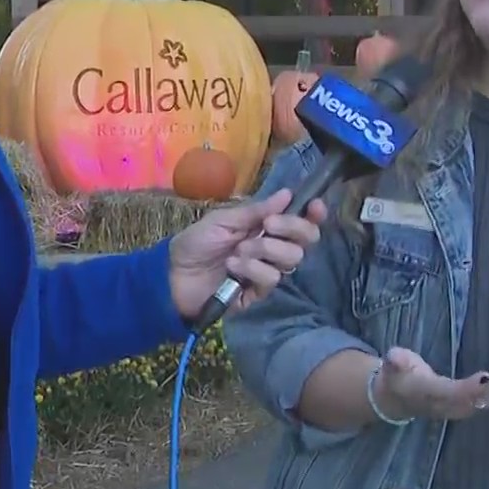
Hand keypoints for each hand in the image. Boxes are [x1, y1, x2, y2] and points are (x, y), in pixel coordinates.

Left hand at [166, 187, 326, 320]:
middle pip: (305, 241)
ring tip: (238, 251)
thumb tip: (288, 195)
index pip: (300, 222)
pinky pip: (271, 278)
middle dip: (292, 228)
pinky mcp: (258, 293)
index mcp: (265, 228)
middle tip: (268, 225)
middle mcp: (271, 250)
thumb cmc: (196, 243)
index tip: (315, 206)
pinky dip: (252, 269)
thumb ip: (255, 211)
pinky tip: (232, 267)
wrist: (173, 274)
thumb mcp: (223, 220)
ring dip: (265, 250)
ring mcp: (266, 272)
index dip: (313, 215)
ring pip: (292, 259)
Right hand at [371, 347, 488, 421]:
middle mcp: (443, 405)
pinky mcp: (462, 407)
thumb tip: (393, 357)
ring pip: (480, 404)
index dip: (469, 388)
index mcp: (428, 394)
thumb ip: (395, 361)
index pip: (451, 394)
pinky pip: (482, 402)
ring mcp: (454, 409)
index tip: (486, 375)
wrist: (395, 399)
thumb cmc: (397, 376)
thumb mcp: (392, 366)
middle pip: (471, 402)